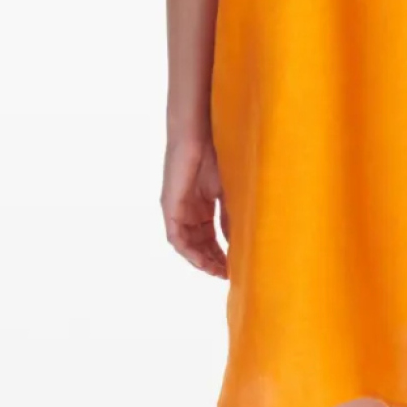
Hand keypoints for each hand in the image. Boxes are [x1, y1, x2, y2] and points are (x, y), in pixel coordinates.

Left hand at [162, 136, 228, 278]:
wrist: (199, 131)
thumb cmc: (216, 152)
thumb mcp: (228, 192)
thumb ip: (229, 216)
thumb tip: (237, 243)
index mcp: (201, 206)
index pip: (209, 237)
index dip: (221, 254)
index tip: (235, 267)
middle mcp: (186, 211)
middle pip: (198, 244)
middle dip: (213, 261)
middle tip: (229, 274)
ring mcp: (176, 209)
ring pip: (186, 245)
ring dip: (201, 260)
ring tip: (218, 271)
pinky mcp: (169, 206)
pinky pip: (176, 237)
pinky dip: (189, 251)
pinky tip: (203, 261)